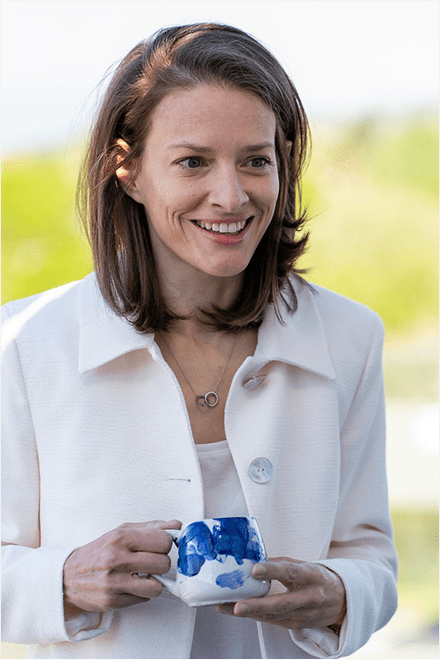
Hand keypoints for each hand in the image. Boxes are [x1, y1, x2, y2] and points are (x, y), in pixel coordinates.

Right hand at [63, 520, 180, 615]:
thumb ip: (150, 528)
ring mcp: (114, 582)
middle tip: (150, 562)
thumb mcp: (121, 532)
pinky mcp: (112, 601)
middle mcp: (117, 558)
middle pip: (164, 563)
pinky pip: (143, 599)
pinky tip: (130, 586)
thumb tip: (176, 526)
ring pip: (157, 586)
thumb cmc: (98, 552)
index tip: (159, 546)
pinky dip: (141, 593)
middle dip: (161, 563)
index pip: (163, 541)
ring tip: (143, 576)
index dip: (166, 544)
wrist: (67, 576)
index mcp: (121, 537)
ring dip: (154, 582)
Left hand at [217, 557, 345, 630]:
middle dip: (257, 605)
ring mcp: (304, 615)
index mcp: (312, 575)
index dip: (273, 571)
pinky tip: (237, 611)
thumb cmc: (319, 578)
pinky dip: (255, 616)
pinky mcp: (298, 625)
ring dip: (250, 613)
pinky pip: (273, 621)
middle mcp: (310, 597)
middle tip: (236, 606)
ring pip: (275, 616)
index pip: (291, 571)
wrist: (344, 601)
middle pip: (282, 603)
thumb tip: (256, 558)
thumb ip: (283, 564)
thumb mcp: (306, 566)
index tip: (255, 569)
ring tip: (227, 608)